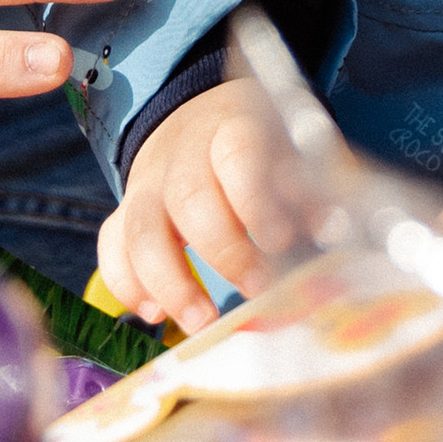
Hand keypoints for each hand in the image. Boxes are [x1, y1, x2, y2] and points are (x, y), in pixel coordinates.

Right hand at [98, 79, 304, 334]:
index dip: (254, 200)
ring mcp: (147, 185)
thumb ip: (309, 189)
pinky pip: (112, 247)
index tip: (280, 240)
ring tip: (202, 322)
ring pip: (140, 229)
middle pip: (187, 198)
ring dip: (170, 282)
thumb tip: (330, 229)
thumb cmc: (257, 145)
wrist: (198, 119)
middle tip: (257, 288)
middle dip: (222, 251)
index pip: (237, 156)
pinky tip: (153, 313)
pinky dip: (127, 284)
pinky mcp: (125, 212)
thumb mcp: (290, 148)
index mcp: (232, 128)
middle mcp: (182, 155)